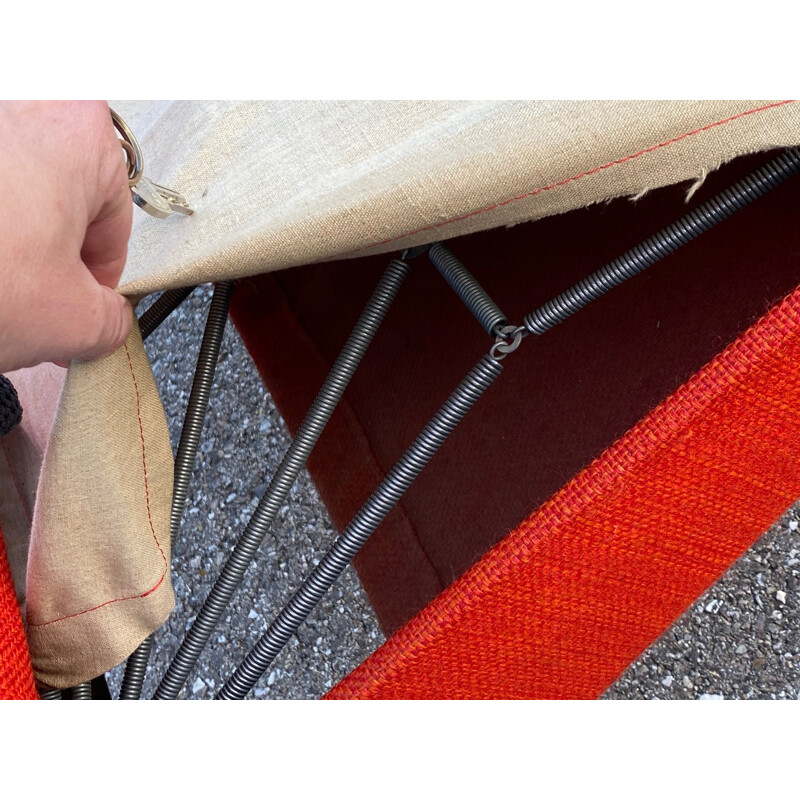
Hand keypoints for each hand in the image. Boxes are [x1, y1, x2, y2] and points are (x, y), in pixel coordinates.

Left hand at [0, 101, 132, 371]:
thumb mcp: (74, 322)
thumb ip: (111, 321)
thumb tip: (104, 320)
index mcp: (78, 131)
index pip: (115, 216)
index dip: (100, 272)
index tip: (84, 301)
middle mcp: (19, 104)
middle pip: (58, 194)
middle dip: (50, 252)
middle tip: (37, 298)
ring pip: (7, 191)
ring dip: (7, 240)